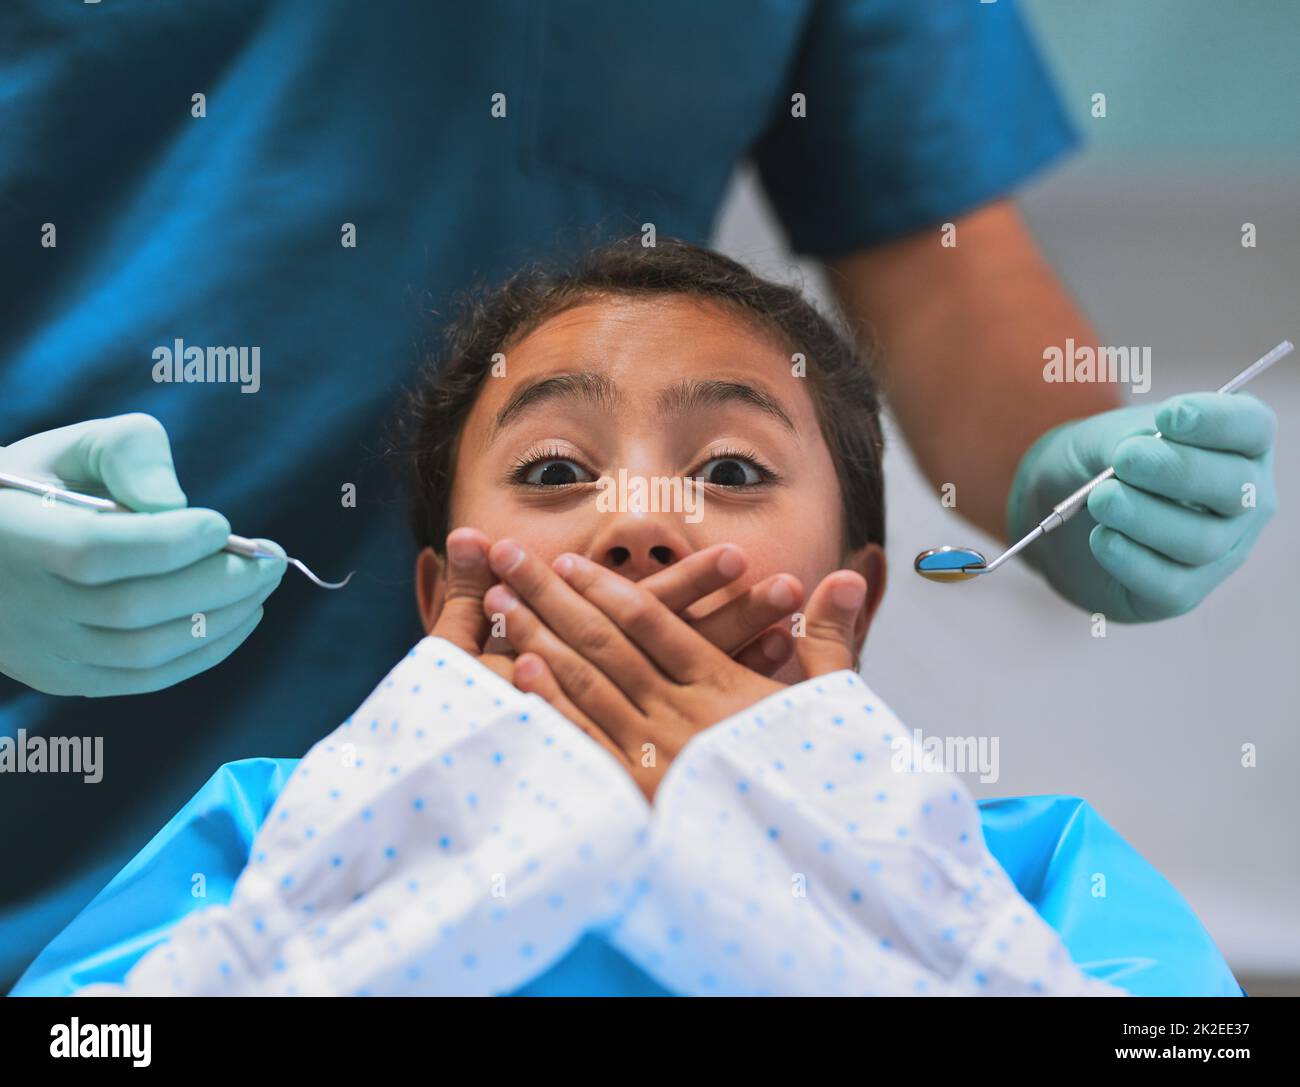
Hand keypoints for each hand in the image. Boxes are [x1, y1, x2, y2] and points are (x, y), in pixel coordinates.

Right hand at [0, 414, 285, 695]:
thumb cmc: (38, 486)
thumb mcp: (72, 446)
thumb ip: (126, 452)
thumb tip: (176, 506)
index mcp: (12, 534)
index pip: (94, 550)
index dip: (168, 542)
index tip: (220, 524)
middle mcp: (20, 603)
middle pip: (132, 608)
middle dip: (219, 582)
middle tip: (271, 557)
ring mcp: (39, 651)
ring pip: (143, 652)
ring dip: (222, 619)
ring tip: (264, 583)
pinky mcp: (61, 678)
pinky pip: (142, 680)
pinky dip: (203, 653)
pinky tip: (242, 618)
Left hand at [482, 540, 866, 798]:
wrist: (824, 858)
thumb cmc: (825, 779)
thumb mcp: (831, 704)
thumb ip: (828, 637)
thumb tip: (849, 576)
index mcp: (723, 687)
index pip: (651, 624)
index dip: (604, 587)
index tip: (563, 560)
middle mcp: (683, 713)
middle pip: (605, 642)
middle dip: (551, 596)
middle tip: (507, 557)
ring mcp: (658, 755)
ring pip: (588, 684)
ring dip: (540, 637)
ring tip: (501, 602)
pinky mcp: (642, 797)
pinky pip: (590, 742)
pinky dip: (553, 705)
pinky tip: (518, 672)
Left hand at [1007, 393, 1276, 621]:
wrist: (1071, 517)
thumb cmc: (1103, 463)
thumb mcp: (1107, 437)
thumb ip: (1126, 440)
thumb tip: (1138, 452)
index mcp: (1236, 444)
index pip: (1252, 427)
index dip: (1218, 421)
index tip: (1170, 415)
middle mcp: (1243, 499)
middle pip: (1235, 487)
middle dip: (1179, 470)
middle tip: (1125, 458)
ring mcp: (1220, 549)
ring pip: (1201, 541)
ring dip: (1147, 517)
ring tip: (1101, 499)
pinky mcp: (1184, 591)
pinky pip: (1169, 584)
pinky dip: (1132, 561)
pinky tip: (1102, 539)